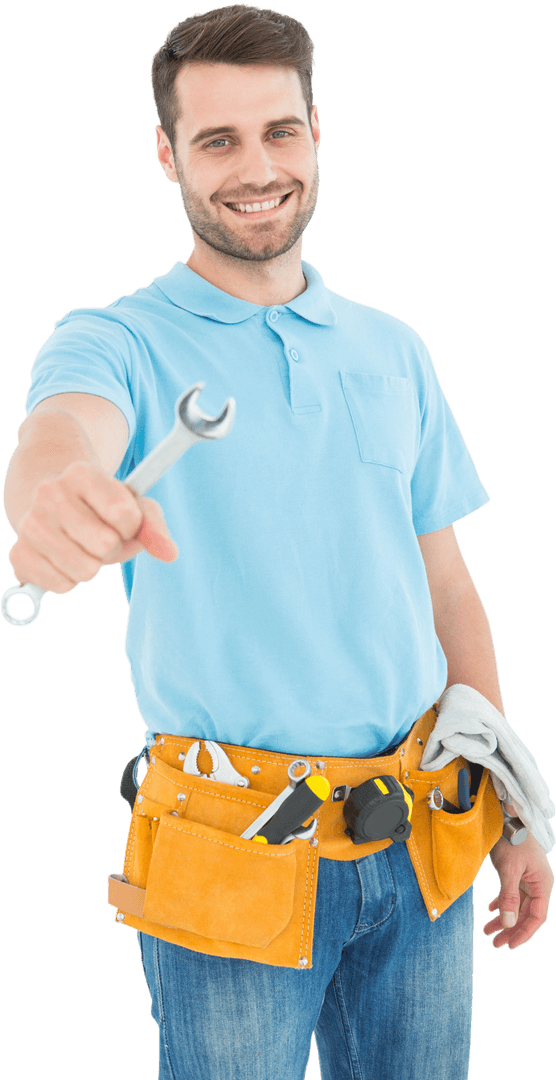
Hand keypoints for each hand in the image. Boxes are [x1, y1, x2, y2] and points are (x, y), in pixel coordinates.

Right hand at [8, 461, 178, 594]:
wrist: (46, 496)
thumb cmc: (99, 505)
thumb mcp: (131, 504)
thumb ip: (154, 526)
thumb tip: (170, 554)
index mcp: (82, 474)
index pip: (125, 515)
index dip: (132, 527)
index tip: (123, 521)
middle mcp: (50, 494)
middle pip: (105, 546)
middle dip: (112, 549)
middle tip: (102, 538)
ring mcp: (30, 524)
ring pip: (84, 571)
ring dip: (92, 567)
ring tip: (83, 548)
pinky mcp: (18, 553)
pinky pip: (61, 586)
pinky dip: (69, 581)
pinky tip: (64, 560)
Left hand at [484, 831, 553, 949]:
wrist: (507, 814)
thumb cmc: (512, 839)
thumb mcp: (509, 869)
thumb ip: (509, 897)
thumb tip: (508, 924)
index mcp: (542, 884)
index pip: (536, 917)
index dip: (524, 933)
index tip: (510, 945)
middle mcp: (538, 883)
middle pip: (526, 914)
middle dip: (511, 929)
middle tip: (495, 943)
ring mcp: (528, 878)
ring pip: (517, 905)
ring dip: (503, 918)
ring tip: (488, 931)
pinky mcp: (518, 872)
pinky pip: (512, 893)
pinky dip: (501, 902)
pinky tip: (490, 910)